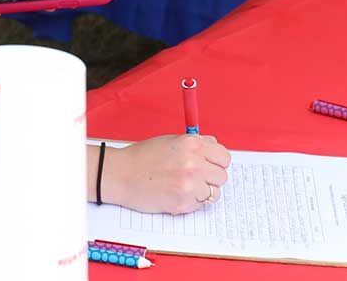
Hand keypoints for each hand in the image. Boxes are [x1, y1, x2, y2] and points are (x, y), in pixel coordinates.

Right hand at [104, 135, 232, 213]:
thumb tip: (214, 149)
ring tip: (185, 187)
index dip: (217, 162)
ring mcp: (190, 185)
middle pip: (222, 176)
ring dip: (203, 191)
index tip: (210, 165)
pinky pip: (200, 205)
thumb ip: (196, 144)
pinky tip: (176, 194)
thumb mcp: (172, 141)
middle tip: (196, 178)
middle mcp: (195, 163)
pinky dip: (192, 202)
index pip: (224, 157)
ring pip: (214, 193)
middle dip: (211, 178)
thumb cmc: (143, 157)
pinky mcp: (184, 203)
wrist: (121, 174)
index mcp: (193, 144)